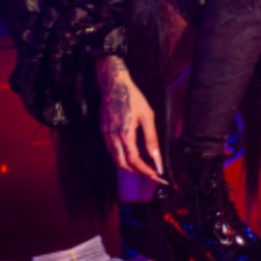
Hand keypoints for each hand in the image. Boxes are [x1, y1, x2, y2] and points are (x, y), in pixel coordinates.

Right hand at [95, 56, 163, 180]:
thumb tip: (157, 158)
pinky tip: (131, 155)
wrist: (114, 85)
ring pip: (116, 159)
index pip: (134, 160)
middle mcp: (112, 137)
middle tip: (151, 174)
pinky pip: (112, 151)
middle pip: (123, 164)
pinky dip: (122, 157)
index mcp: (124, 134)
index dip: (145, 170)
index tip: (156, 175)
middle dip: (137, 172)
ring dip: (129, 166)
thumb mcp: (147, 116)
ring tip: (143, 167)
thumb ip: (151, 138)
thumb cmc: (133, 98)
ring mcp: (106, 135)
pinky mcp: (104, 131)